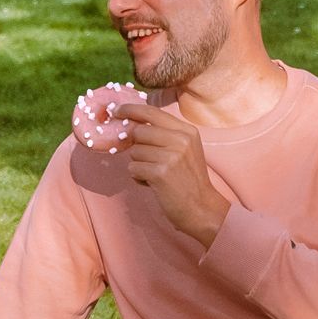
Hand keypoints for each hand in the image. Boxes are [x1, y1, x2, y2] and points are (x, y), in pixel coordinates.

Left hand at [108, 92, 228, 247]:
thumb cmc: (188, 180)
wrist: (202, 209)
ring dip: (139, 165)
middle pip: (139, 132)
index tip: (115, 110)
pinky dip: (139, 177)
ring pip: (134, 151)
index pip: (152, 112)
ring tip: (156, 175)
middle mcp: (180, 140)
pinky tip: (153, 184)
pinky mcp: (160, 173)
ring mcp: (171, 156)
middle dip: (138, 147)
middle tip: (149, 161)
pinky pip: (133, 168)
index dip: (131, 109)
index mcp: (186, 131)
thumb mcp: (185, 149)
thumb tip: (132, 124)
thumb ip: (164, 135)